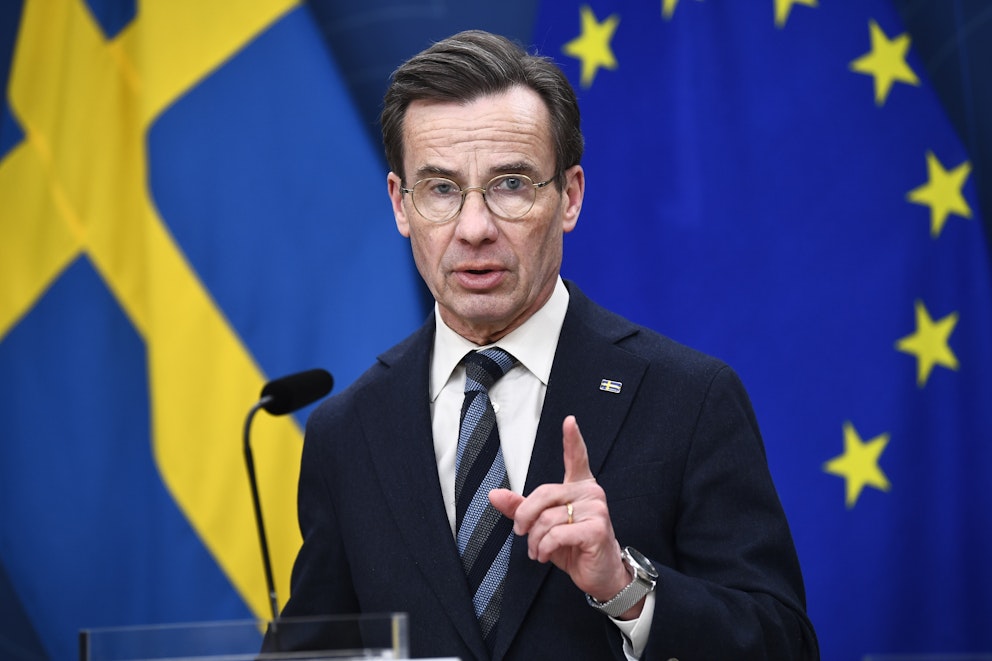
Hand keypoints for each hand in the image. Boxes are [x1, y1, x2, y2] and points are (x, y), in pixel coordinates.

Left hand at [489, 416, 641, 616]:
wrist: (599, 575)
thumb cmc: (573, 547)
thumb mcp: (542, 526)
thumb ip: (520, 508)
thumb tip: (493, 495)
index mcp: (579, 487)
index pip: (577, 457)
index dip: (572, 439)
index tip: (569, 421)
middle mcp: (590, 493)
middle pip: (543, 493)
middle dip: (524, 517)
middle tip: (520, 533)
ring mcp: (596, 510)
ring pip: (547, 518)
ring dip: (534, 540)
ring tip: (536, 550)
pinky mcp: (596, 529)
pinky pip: (556, 534)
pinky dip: (544, 548)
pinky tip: (544, 555)